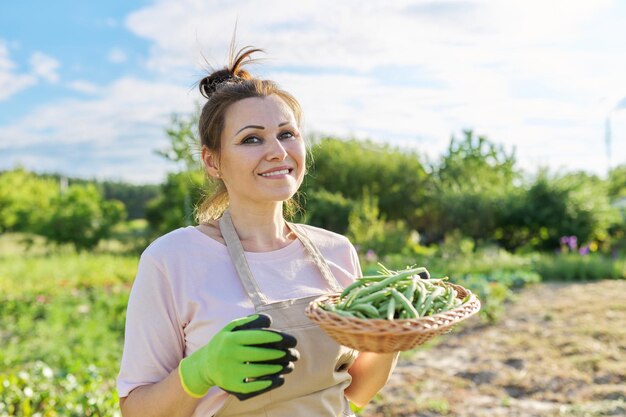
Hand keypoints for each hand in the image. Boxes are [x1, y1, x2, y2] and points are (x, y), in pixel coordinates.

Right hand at [178, 314, 298, 399]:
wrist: (204, 365)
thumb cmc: (224, 343)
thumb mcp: (231, 328)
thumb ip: (249, 322)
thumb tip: (269, 320)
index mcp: (231, 339)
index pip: (257, 337)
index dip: (276, 338)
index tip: (289, 340)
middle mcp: (229, 354)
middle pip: (260, 354)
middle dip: (280, 354)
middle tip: (294, 353)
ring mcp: (230, 371)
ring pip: (258, 370)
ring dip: (277, 368)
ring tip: (288, 365)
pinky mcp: (231, 385)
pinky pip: (252, 386)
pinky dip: (267, 383)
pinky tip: (279, 378)